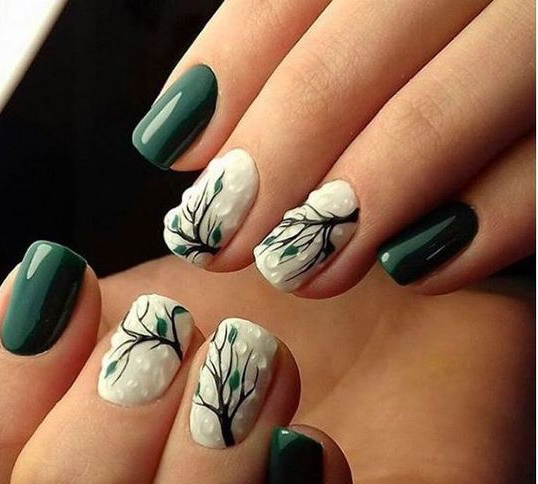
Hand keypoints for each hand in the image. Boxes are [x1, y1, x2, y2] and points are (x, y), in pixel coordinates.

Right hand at [0, 243, 532, 483]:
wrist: (373, 320)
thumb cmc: (249, 315)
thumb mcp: (143, 317)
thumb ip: (59, 344)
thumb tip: (0, 310)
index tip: (57, 275)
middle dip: (94, 444)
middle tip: (158, 334)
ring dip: (200, 466)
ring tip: (250, 355)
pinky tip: (308, 453)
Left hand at [132, 0, 534, 295]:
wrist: (532, 63)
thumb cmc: (435, 51)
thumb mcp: (365, 28)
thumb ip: (280, 59)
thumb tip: (185, 134)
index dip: (227, 73)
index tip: (169, 146)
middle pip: (355, 55)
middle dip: (276, 155)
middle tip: (218, 236)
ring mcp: (536, 43)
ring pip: (443, 110)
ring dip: (360, 199)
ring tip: (295, 268)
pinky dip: (482, 222)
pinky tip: (414, 267)